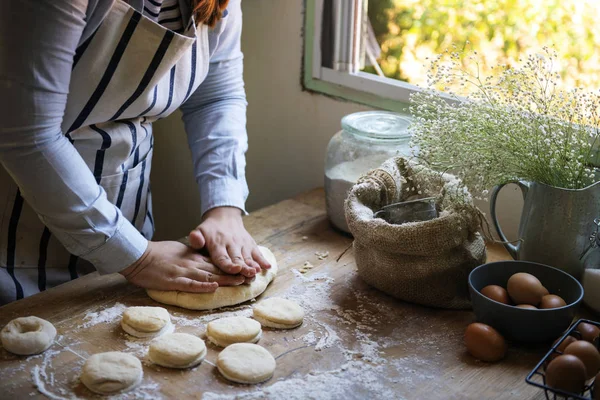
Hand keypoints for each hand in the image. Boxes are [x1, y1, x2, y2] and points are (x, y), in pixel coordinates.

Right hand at [119, 241, 245, 291]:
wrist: (139, 256)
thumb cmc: (158, 254)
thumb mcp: (181, 252)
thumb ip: (194, 258)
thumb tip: (206, 263)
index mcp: (194, 257)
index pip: (217, 262)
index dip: (233, 266)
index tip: (247, 270)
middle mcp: (193, 264)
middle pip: (217, 269)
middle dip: (235, 273)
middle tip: (251, 277)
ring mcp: (184, 272)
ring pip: (208, 276)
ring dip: (225, 279)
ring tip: (240, 282)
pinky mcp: (173, 281)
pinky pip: (190, 284)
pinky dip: (203, 286)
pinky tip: (214, 288)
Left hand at [188, 207, 270, 277]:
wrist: (225, 216)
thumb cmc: (210, 230)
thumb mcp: (200, 231)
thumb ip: (196, 238)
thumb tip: (194, 239)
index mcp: (218, 244)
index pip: (223, 257)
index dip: (229, 264)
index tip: (235, 269)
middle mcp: (232, 244)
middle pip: (238, 258)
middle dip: (244, 267)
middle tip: (249, 274)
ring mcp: (242, 244)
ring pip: (248, 257)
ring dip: (253, 265)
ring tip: (257, 272)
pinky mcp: (250, 244)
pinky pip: (257, 252)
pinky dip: (263, 260)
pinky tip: (267, 266)